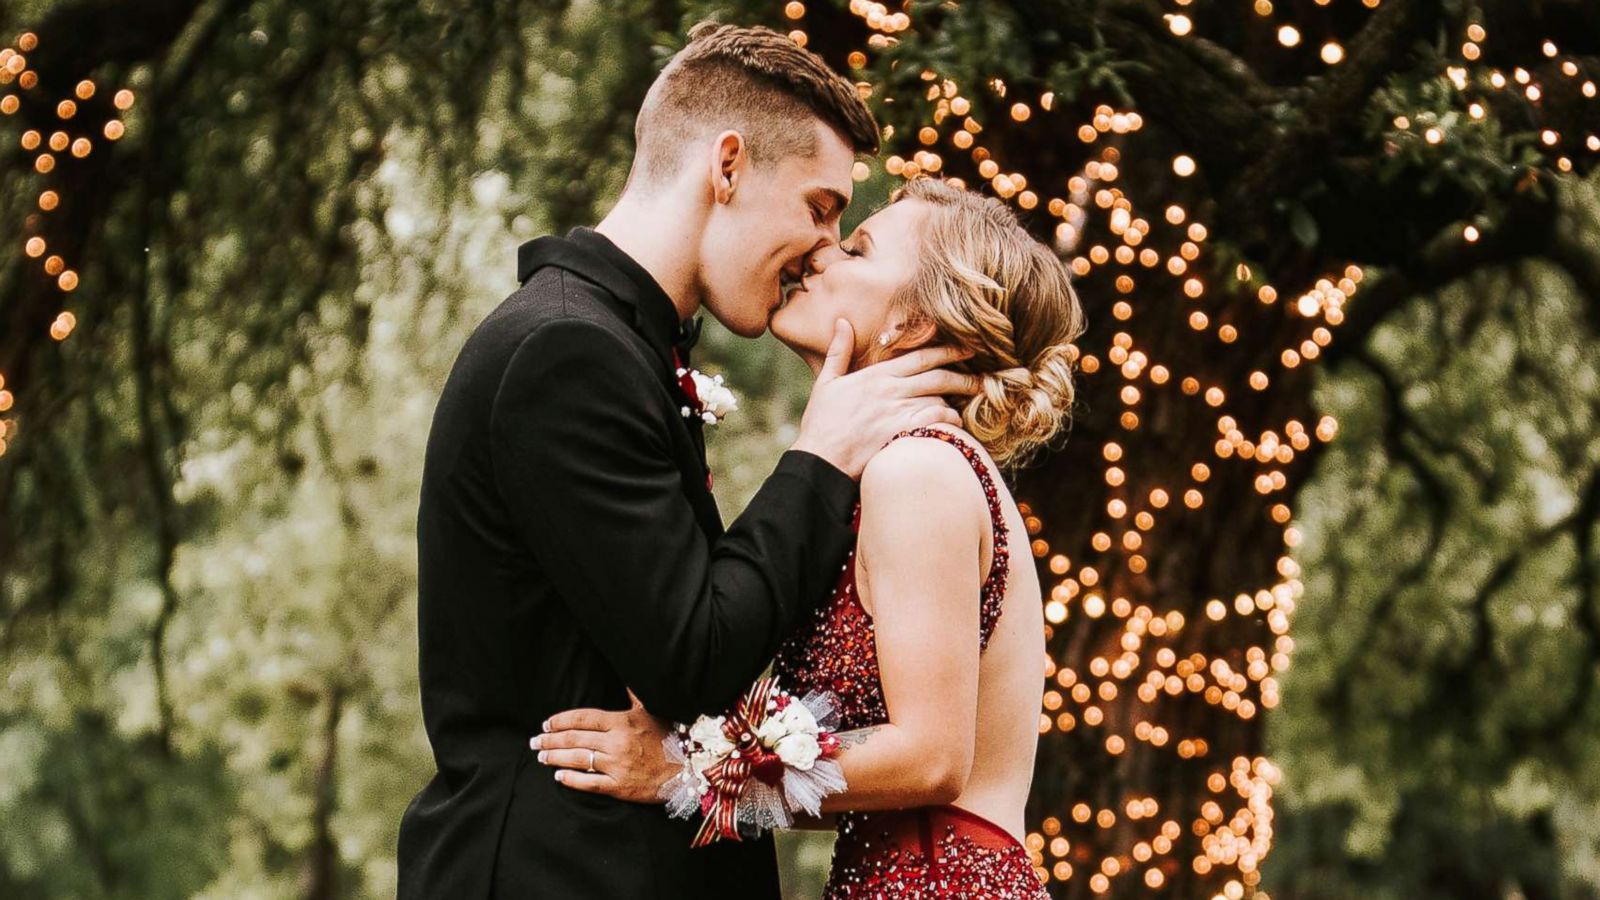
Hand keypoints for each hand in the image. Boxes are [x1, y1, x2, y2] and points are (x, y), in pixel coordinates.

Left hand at [531, 691, 678, 803]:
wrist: (687, 771)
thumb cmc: (668, 739)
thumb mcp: (651, 712)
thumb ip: (634, 695)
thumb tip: (625, 677)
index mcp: (622, 722)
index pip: (583, 718)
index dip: (561, 720)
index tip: (546, 723)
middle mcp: (617, 742)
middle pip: (575, 739)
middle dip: (550, 739)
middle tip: (534, 741)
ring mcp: (617, 765)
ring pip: (578, 759)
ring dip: (555, 757)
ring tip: (541, 756)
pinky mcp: (619, 786)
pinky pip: (589, 782)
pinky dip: (571, 779)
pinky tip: (559, 775)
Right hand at [792, 319, 978, 479]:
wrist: (820, 459)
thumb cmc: (822, 423)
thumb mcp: (826, 382)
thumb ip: (839, 351)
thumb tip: (843, 322)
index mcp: (876, 375)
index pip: (920, 356)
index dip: (947, 351)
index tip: (967, 349)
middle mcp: (891, 390)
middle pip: (938, 377)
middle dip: (964, 377)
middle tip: (982, 379)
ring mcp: (898, 412)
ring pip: (938, 399)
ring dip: (952, 403)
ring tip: (963, 408)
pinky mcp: (903, 433)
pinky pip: (936, 422)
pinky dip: (949, 422)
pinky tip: (953, 426)